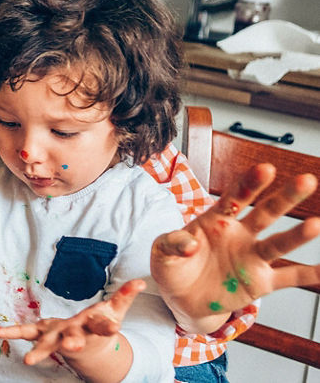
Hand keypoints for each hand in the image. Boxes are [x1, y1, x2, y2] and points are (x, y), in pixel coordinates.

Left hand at [0, 278, 142, 368]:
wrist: (88, 348)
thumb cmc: (100, 325)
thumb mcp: (115, 311)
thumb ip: (125, 296)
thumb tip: (142, 281)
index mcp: (95, 328)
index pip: (104, 327)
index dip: (108, 327)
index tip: (114, 328)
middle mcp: (75, 335)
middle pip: (75, 339)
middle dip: (73, 342)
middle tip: (72, 346)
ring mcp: (57, 338)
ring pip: (48, 345)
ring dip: (39, 352)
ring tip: (27, 361)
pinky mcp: (43, 334)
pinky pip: (24, 332)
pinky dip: (9, 333)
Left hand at [151, 162, 319, 329]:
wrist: (181, 297)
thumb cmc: (173, 266)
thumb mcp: (162, 251)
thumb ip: (172, 243)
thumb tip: (189, 243)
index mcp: (216, 220)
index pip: (235, 197)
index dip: (250, 183)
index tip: (266, 168)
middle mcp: (240, 235)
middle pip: (265, 213)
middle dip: (284, 197)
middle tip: (306, 181)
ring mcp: (251, 258)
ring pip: (278, 243)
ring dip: (298, 235)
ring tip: (315, 224)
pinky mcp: (259, 282)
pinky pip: (288, 277)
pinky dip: (308, 275)